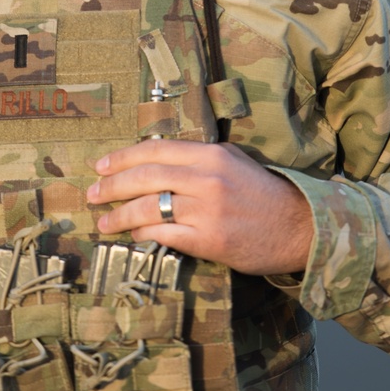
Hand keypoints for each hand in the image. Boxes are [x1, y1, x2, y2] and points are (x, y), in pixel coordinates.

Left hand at [87, 140, 314, 275]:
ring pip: (150, 207)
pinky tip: (132, 235)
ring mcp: (207, 210)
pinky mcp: (209, 240)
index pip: (155, 150)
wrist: (298, 227)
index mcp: (210, 155)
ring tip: (103, 220)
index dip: (122, 157)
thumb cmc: (263, 192)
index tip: (100, 166)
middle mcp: (206, 179)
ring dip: (119, 214)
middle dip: (112, 185)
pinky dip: (144, 233)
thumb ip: (199, 158)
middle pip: (145, 177)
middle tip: (91, 193)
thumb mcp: (233, 161)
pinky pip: (165, 234)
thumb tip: (158, 159)